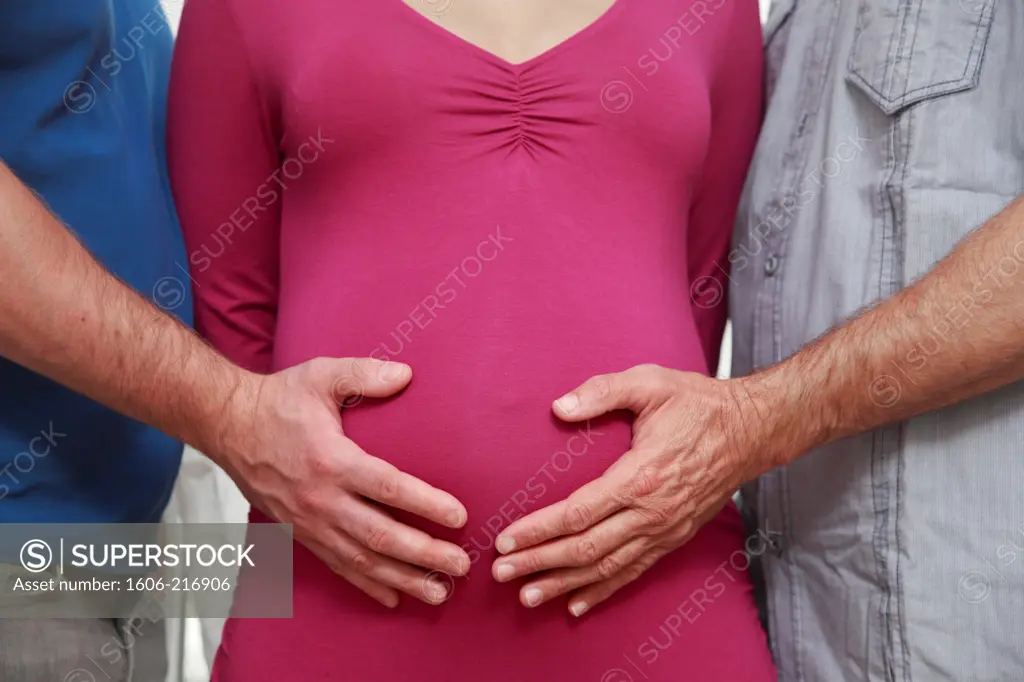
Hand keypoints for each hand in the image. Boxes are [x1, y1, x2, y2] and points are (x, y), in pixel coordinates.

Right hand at [213, 357, 469, 607]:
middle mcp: (321, 498)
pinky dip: (367, 585)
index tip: (460, 517)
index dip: (426, 504)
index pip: (388, 488)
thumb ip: (364, 374)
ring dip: (404, 578)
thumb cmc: (279, 399)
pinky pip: (337, 565)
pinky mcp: (301, 533)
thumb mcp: (322, 375)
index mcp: (331, 460)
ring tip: (440, 593)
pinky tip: (394, 597)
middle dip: (425, 554)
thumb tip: (406, 374)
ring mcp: (309, 522)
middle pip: (381, 535)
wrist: (229, 426)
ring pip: (362, 559)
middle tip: (461, 565)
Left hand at [490, 364, 773, 616]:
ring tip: (528, 596)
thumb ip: (602, 392)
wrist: (752, 430)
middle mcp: (652, 512)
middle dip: (540, 562)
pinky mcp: (674, 537)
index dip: (538, 530)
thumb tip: (558, 408)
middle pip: (586, 548)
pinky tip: (577, 604)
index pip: (578, 512)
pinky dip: (603, 589)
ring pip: (607, 566)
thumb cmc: (698, 403)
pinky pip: (633, 571)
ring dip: (565, 583)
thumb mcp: (650, 383)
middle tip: (501, 573)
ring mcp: (665, 530)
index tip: (506, 540)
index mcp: (641, 475)